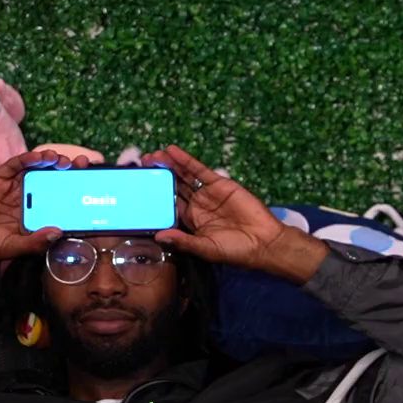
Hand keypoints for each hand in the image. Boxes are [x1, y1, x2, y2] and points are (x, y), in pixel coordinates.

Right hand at [0, 148, 78, 274]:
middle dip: (66, 171)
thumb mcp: (14, 247)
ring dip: (49, 162)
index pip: (58, 198)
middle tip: (81, 164)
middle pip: (50, 180)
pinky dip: (26, 159)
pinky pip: (14, 166)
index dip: (72, 189)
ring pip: (34, 170)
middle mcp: (25, 199)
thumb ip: (35, 242)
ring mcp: (11, 188)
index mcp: (34, 215)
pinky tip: (38, 157)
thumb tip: (58, 232)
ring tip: (61, 160)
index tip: (88, 182)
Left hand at [142, 146, 292, 272]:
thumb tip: (159, 236)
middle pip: (173, 187)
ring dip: (169, 165)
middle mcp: (196, 205)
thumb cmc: (235, 250)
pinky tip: (172, 151)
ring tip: (152, 155)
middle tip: (141, 165)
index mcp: (190, 222)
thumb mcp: (206, 248)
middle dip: (158, 176)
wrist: (263, 242)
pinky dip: (185, 160)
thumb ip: (183, 241)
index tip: (139, 188)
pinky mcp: (219, 183)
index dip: (154, 196)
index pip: (167, 206)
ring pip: (183, 176)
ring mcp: (207, 193)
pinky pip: (199, 170)